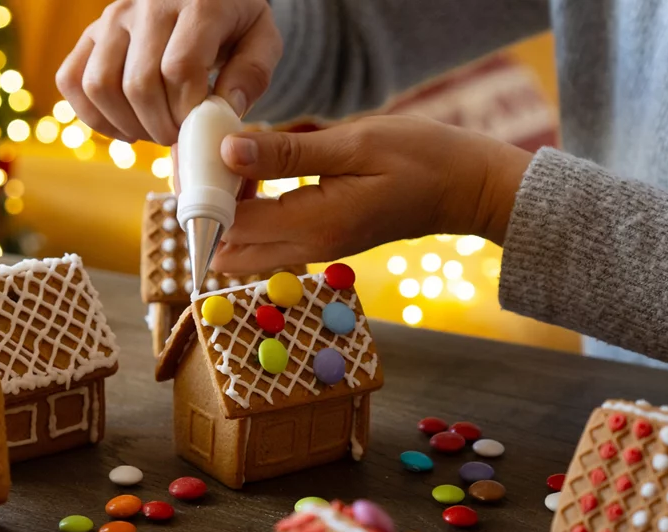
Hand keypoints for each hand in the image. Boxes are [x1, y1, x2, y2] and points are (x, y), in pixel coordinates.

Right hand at [56, 0, 281, 144]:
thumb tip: (224, 110)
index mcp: (198, 2)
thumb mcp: (261, 39)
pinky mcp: (90, 33)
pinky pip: (71, 80)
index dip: (187, 111)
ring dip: (126, 124)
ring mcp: (112, 17)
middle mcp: (147, 4)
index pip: (180, 68)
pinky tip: (123, 126)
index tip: (199, 125)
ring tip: (152, 131)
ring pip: (100, 85)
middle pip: (139, 84)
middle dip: (160, 126)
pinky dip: (91, 115)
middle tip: (177, 135)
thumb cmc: (234, 21)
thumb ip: (252, 74)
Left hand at [211, 115, 533, 272]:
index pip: (232, 225)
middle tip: (209, 163)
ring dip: (232, 208)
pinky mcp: (322, 238)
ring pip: (248, 245)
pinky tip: (263, 169)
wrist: (468, 188)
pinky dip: (254, 207)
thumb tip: (228, 152)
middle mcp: (309, 246)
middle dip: (210, 212)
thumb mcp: (353, 145)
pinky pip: (271, 234)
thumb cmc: (421, 159)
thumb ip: (287, 154)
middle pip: (231, 249)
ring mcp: (316, 247)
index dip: (206, 196)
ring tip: (238, 158)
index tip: (199, 157)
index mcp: (314, 226)